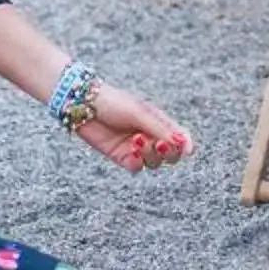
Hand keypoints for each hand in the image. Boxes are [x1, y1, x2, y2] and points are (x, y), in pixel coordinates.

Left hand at [76, 83, 191, 172]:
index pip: (181, 138)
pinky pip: (137, 167)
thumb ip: (161, 130)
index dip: (184, 145)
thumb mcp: (140, 113)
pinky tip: (132, 151)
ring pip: (155, 162)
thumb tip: (185, 146)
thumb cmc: (114, 102)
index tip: (181, 147)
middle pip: (172, 155)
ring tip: (137, 140)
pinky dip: (138, 162)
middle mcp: (151, 136)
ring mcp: (137, 148)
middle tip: (160, 145)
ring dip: (150, 154)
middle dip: (170, 153)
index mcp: (159, 121)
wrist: (83, 105)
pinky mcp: (122, 156)